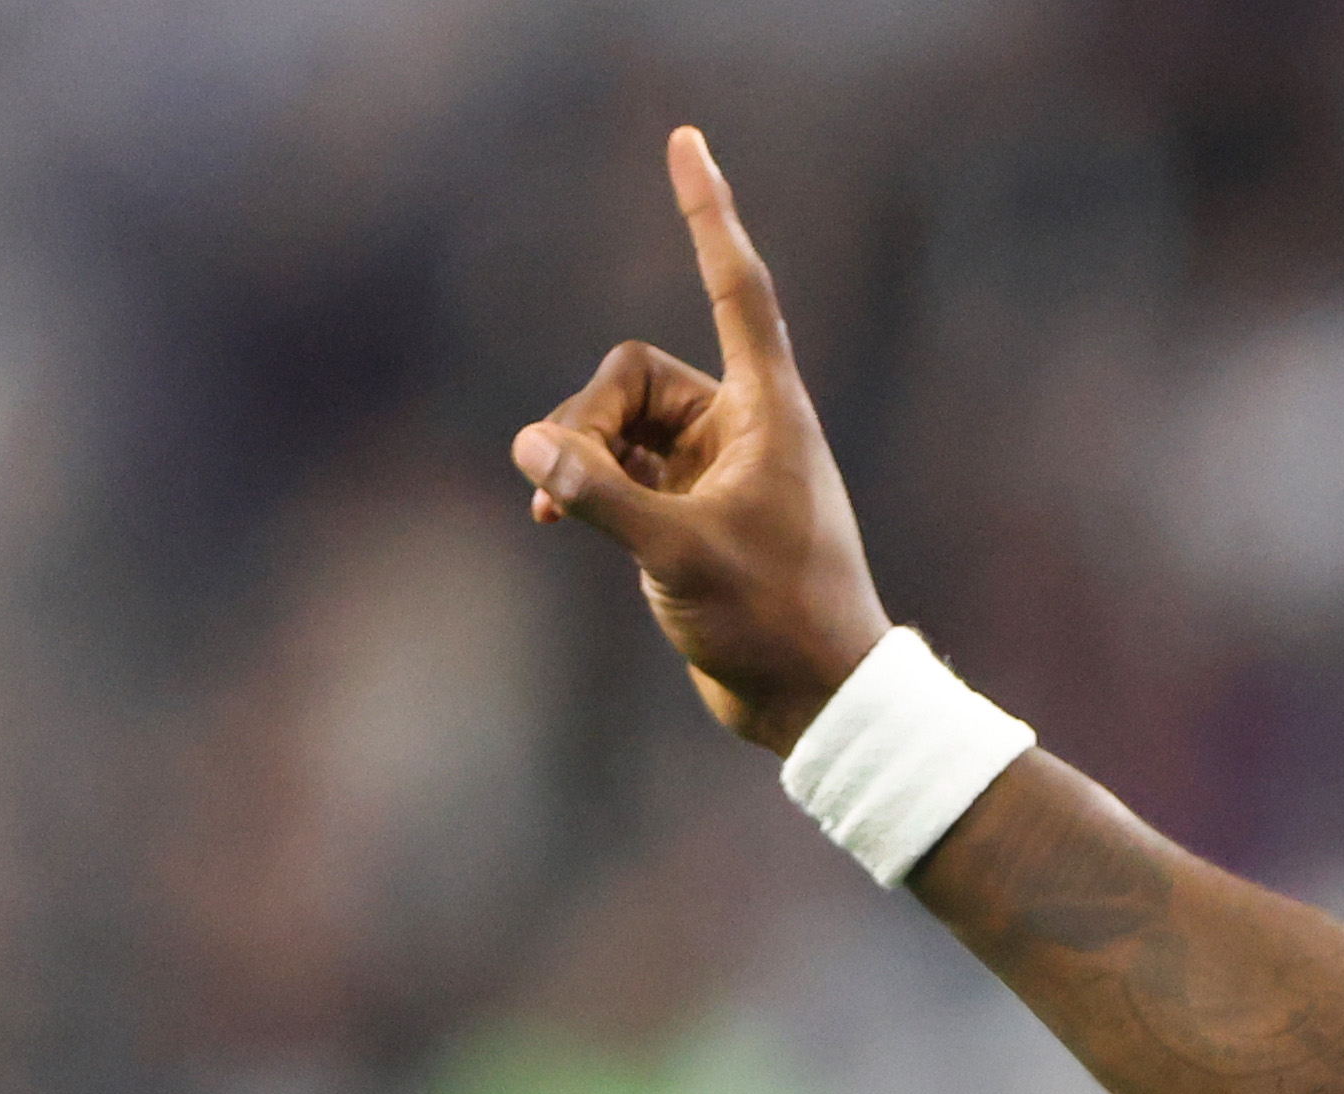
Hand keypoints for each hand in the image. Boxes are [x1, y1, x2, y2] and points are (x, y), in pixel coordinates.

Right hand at [512, 128, 890, 754]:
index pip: (735, 288)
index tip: (686, 142)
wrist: (813, 701)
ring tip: (559, 515)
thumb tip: (530, 445)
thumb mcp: (679, 553)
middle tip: (568, 484)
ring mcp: (711, 468)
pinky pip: (613, 469)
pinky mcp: (686, 510)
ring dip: (577, 459)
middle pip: (630, 375)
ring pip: (612, 424)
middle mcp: (742, 427)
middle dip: (587, 420)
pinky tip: (553, 521)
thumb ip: (599, 494)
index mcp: (769, 412)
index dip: (707, 213)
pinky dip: (582, 487)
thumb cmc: (775, 622)